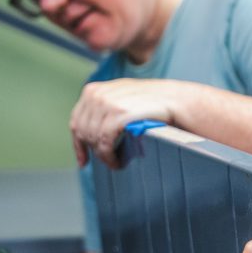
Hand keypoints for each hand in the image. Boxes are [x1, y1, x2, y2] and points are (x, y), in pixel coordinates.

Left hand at [70, 79, 193, 167]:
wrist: (175, 100)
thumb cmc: (151, 103)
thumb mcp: (121, 98)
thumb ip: (103, 109)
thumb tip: (89, 130)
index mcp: (93, 90)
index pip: (76, 121)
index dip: (78, 144)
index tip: (83, 161)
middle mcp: (96, 94)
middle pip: (83, 133)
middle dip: (94, 150)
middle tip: (109, 160)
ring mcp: (106, 103)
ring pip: (93, 139)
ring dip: (103, 156)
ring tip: (116, 162)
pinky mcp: (117, 114)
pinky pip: (104, 143)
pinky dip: (109, 157)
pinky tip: (117, 162)